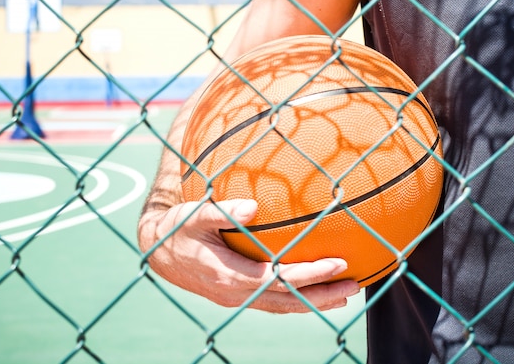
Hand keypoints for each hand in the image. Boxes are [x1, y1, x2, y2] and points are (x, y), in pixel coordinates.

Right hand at [138, 199, 359, 313]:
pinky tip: (313, 292)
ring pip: (283, 306)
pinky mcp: (237, 297)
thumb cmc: (177, 229)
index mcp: (230, 275)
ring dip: (315, 302)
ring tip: (345, 296)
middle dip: (323, 296)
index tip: (339, 264)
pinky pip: (273, 302)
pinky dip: (297, 300)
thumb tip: (253, 206)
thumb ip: (221, 211)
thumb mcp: (193, 215)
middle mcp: (237, 293)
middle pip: (289, 301)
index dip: (311, 275)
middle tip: (356, 287)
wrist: (157, 252)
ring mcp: (237, 299)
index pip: (280, 279)